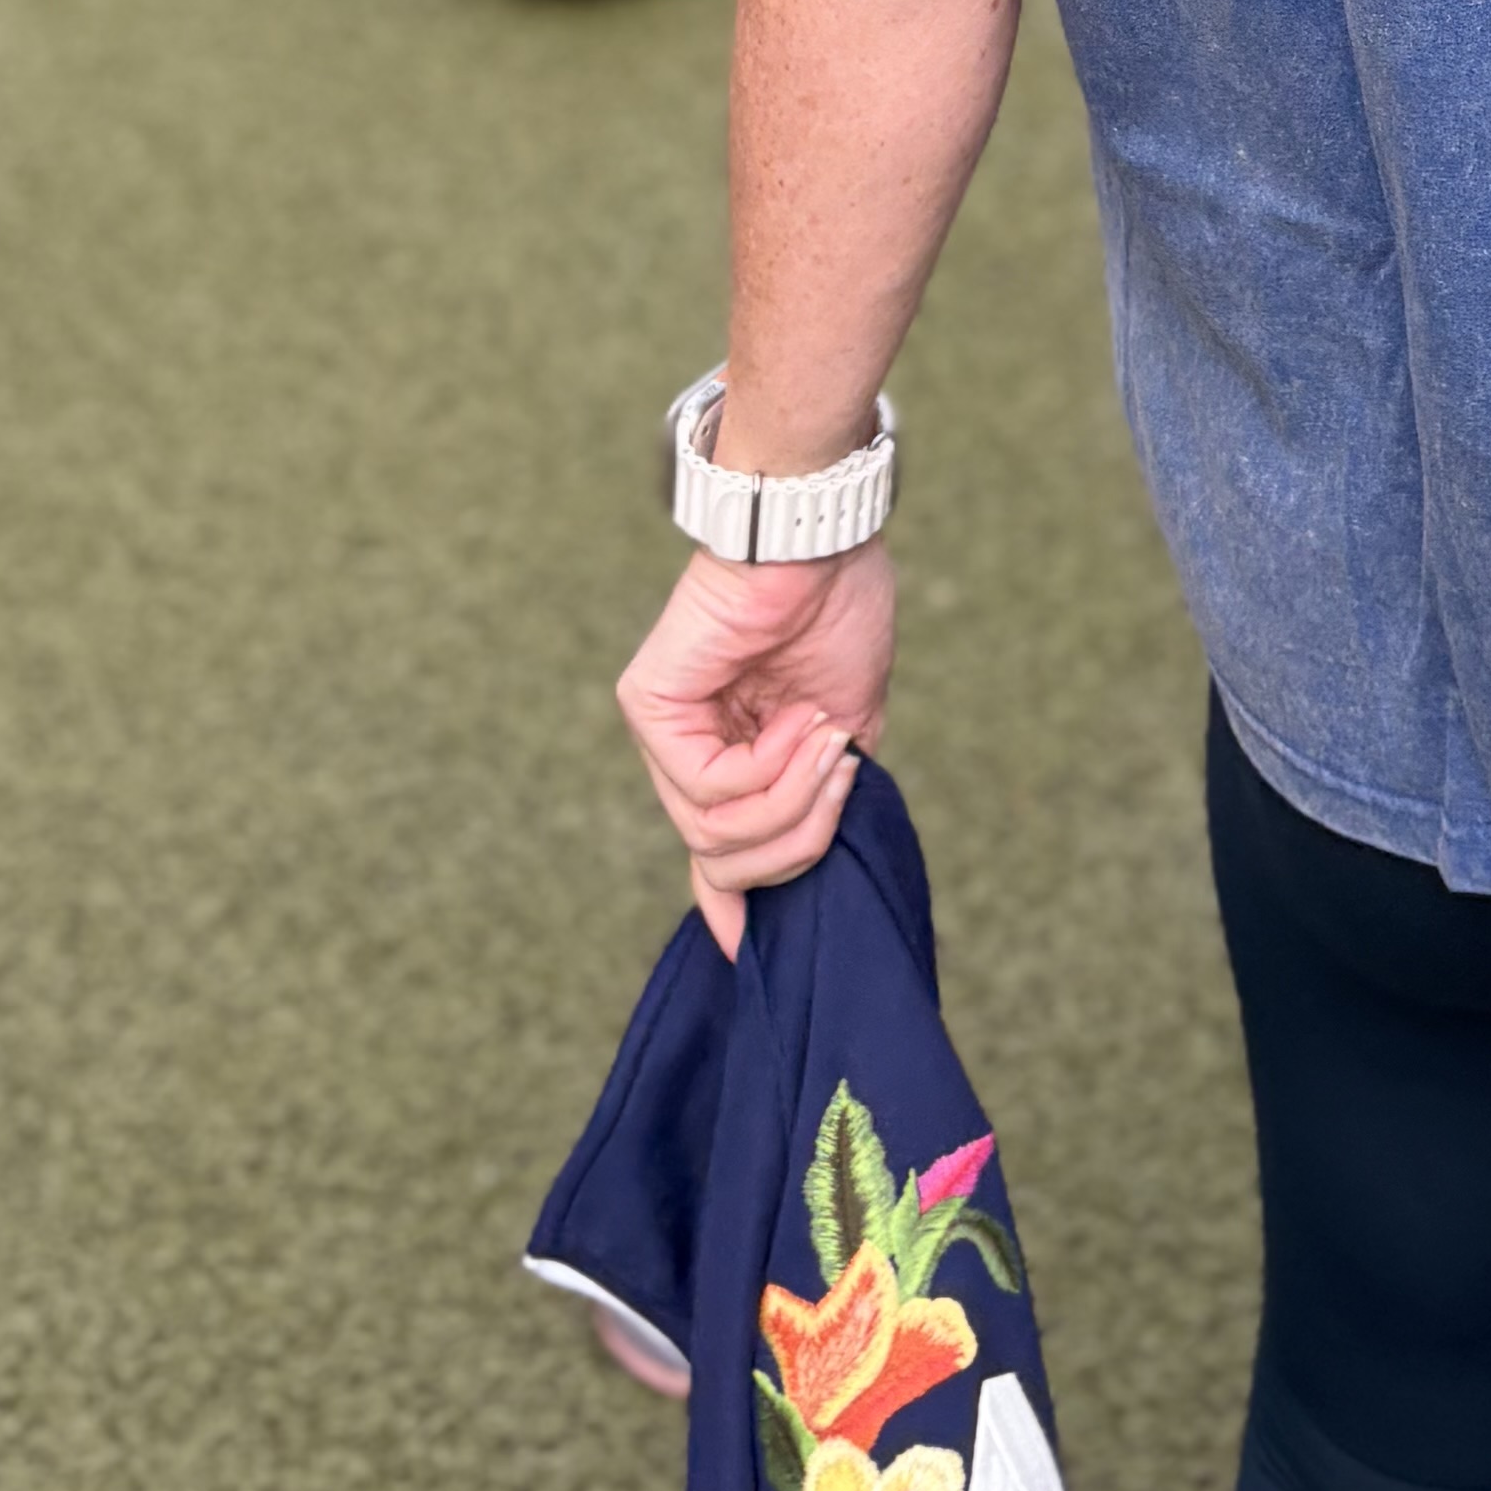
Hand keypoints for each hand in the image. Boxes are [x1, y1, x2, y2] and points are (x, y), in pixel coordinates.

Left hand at [614, 543, 894, 955]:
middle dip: (798, 838)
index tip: (747, 953)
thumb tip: (789, 892)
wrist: (823, 538)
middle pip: (723, 862)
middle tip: (842, 776)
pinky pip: (705, 791)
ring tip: (825, 740)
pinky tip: (797, 723)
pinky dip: (766, 770)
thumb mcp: (842, 733)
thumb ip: (816, 806)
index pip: (713, 855)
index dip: (734, 908)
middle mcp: (685, 749)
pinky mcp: (648, 704)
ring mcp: (662, 730)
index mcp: (731, 755)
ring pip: (714, 836)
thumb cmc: (840, 613)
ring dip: (790, 799)